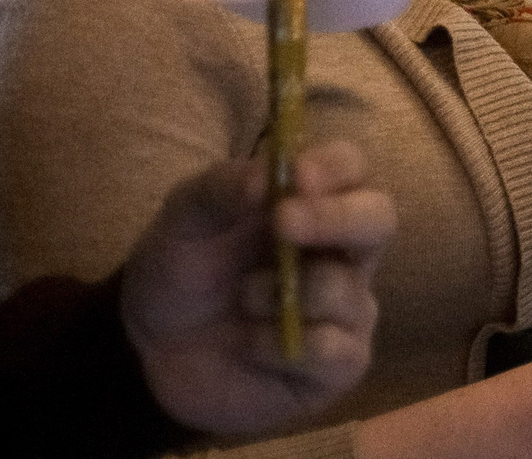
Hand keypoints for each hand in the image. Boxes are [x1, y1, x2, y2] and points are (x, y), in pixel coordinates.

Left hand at [121, 139, 395, 435]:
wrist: (151, 352)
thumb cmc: (180, 273)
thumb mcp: (182, 221)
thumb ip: (220, 190)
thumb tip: (266, 178)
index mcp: (312, 203)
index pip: (350, 168)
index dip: (333, 168)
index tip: (296, 175)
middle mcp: (342, 249)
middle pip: (380, 219)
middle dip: (335, 219)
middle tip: (282, 223)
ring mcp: (347, 306)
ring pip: (345, 290)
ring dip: (281, 295)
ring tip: (243, 301)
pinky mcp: (340, 362)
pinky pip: (335, 351)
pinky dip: (283, 345)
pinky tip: (252, 345)